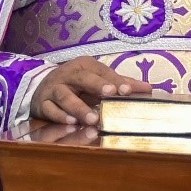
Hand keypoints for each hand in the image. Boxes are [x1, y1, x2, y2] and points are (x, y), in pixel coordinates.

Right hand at [29, 57, 149, 128]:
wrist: (41, 88)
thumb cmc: (77, 85)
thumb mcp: (97, 80)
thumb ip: (121, 84)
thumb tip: (149, 89)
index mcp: (84, 66)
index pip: (102, 72)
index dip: (115, 80)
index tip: (127, 91)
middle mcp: (68, 75)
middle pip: (82, 78)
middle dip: (96, 86)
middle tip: (110, 94)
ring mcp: (53, 89)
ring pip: (65, 97)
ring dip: (79, 107)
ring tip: (93, 119)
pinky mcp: (42, 104)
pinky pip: (50, 110)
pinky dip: (60, 117)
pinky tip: (71, 123)